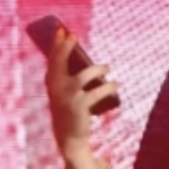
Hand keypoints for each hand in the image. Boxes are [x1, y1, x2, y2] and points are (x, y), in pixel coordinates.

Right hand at [45, 27, 118, 162]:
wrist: (69, 137)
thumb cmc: (69, 111)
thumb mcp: (65, 93)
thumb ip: (68, 78)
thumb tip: (82, 59)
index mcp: (51, 83)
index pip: (52, 60)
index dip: (57, 44)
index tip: (62, 30)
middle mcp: (55, 88)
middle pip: (59, 62)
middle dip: (66, 47)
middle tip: (73, 35)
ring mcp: (67, 96)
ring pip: (85, 75)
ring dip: (99, 69)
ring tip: (108, 68)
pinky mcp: (80, 105)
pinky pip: (98, 91)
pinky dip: (110, 87)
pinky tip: (117, 85)